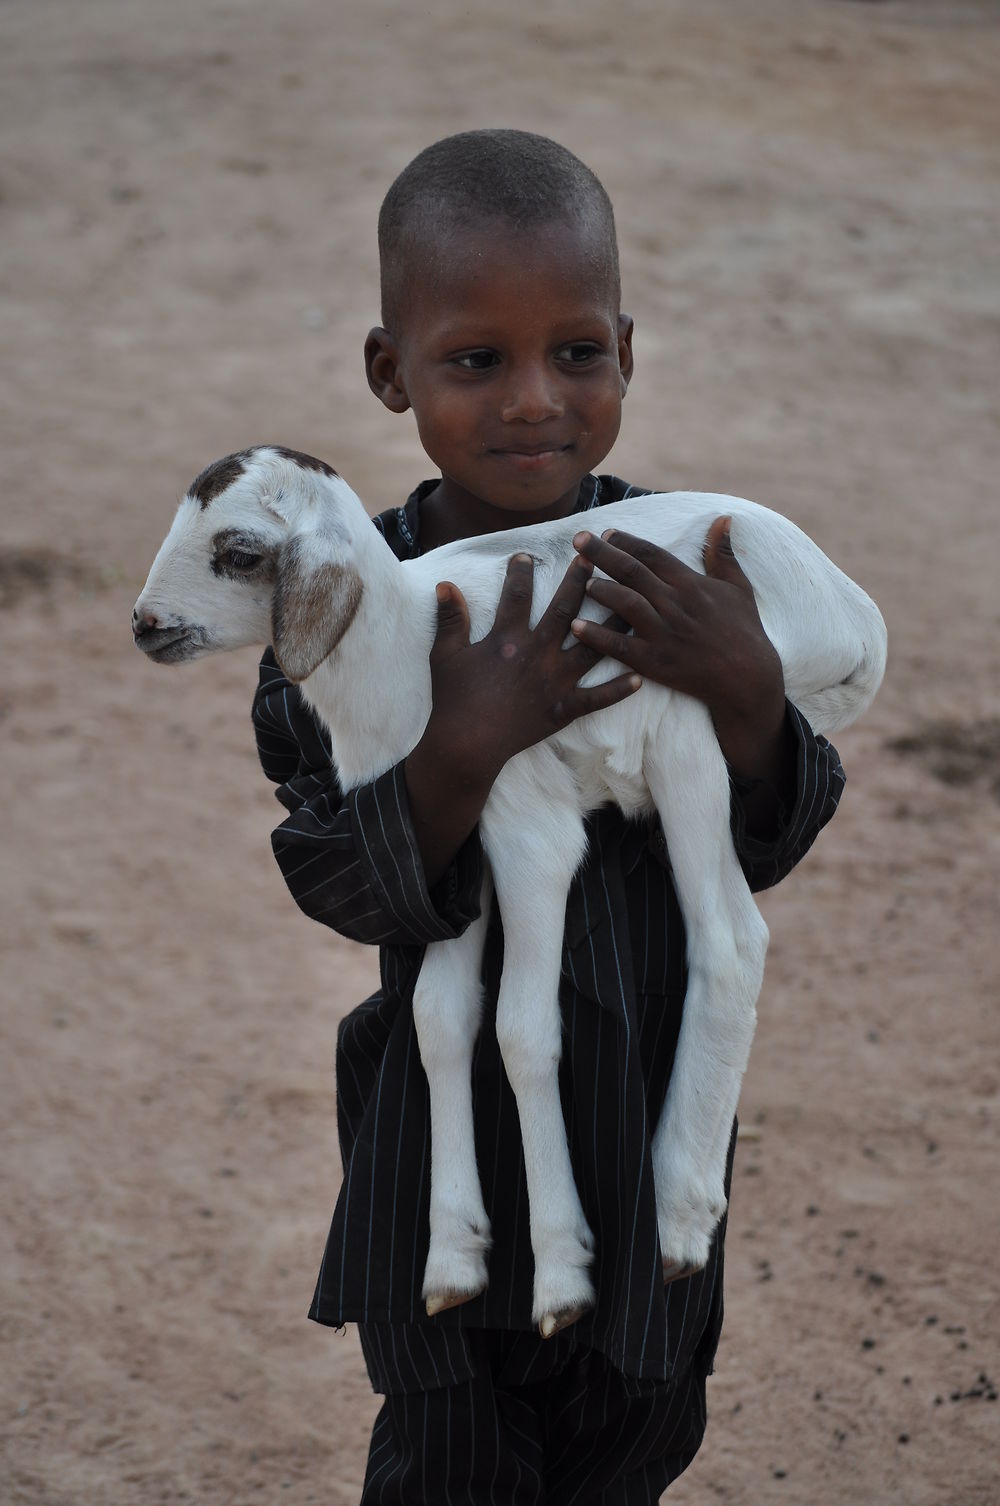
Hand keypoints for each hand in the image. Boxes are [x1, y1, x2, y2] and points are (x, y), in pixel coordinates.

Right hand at [424, 551, 640, 786]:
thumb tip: (445, 584)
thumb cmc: (454, 700)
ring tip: (632, 605)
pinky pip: (597, 698)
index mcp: (507, 638)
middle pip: (564, 609)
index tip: (526, 556)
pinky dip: (619, 689)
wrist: (467, 744)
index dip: (520, 573)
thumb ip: (449, 618)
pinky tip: (640, 678)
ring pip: (592, 646)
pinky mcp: (564, 708)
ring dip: (612, 624)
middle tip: (594, 559)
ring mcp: (555, 681)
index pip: (516, 595)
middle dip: (579, 581)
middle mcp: (538, 653)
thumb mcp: (444, 655)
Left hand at [570, 518, 788, 783]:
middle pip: (632, 572)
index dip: (627, 541)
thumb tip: (723, 518)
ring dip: (601, 589)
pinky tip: (576, 626)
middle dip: (603, 553)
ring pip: (625, 604)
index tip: (606, 532)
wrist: (747, 679)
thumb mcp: (739, 588)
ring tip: (581, 580)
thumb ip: (723, 554)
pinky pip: (620, 646)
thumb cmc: (744, 631)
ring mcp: (663, 634)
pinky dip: (597, 636)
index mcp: (691, 584)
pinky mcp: (655, 663)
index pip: (652, 555)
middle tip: (579, 539)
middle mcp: (674, 605)